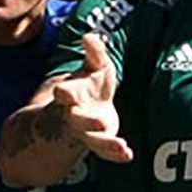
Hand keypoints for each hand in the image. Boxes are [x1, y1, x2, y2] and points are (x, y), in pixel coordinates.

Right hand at [50, 34, 131, 162]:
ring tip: (121, 146)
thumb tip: (89, 36)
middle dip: (87, 122)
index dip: (65, 93)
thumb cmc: (89, 85)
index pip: (64, 94)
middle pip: (77, 120)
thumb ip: (94, 53)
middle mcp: (75, 115)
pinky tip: (128, 154)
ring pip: (93, 140)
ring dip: (106, 143)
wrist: (82, 111)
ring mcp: (86, 132)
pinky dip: (115, 153)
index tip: (63, 92)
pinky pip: (106, 151)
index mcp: (70, 95)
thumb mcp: (93, 66)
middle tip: (101, 123)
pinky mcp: (99, 142)